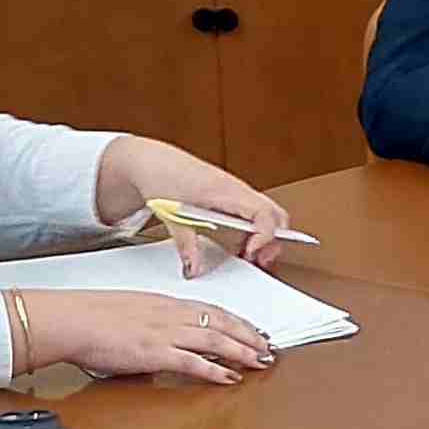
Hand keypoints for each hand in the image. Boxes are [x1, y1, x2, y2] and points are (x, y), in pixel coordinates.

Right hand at [16, 287, 272, 385]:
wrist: (72, 320)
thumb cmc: (92, 315)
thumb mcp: (131, 311)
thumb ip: (152, 321)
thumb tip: (162, 336)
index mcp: (165, 303)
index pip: (211, 310)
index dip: (236, 321)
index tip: (252, 330)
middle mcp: (171, 315)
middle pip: (221, 323)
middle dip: (249, 336)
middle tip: (267, 348)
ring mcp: (165, 333)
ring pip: (215, 341)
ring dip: (241, 352)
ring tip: (259, 362)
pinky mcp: (155, 352)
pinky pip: (193, 362)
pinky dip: (215, 370)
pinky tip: (230, 377)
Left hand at [94, 138, 288, 271]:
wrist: (152, 161)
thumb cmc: (162, 176)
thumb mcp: (172, 214)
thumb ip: (186, 244)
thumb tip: (195, 267)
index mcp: (227, 191)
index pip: (264, 214)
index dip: (265, 237)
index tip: (250, 254)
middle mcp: (237, 190)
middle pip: (276, 214)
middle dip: (274, 241)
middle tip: (260, 260)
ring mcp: (237, 192)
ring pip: (269, 214)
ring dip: (265, 237)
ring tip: (249, 256)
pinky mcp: (232, 196)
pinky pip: (255, 214)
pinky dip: (255, 232)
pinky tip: (239, 245)